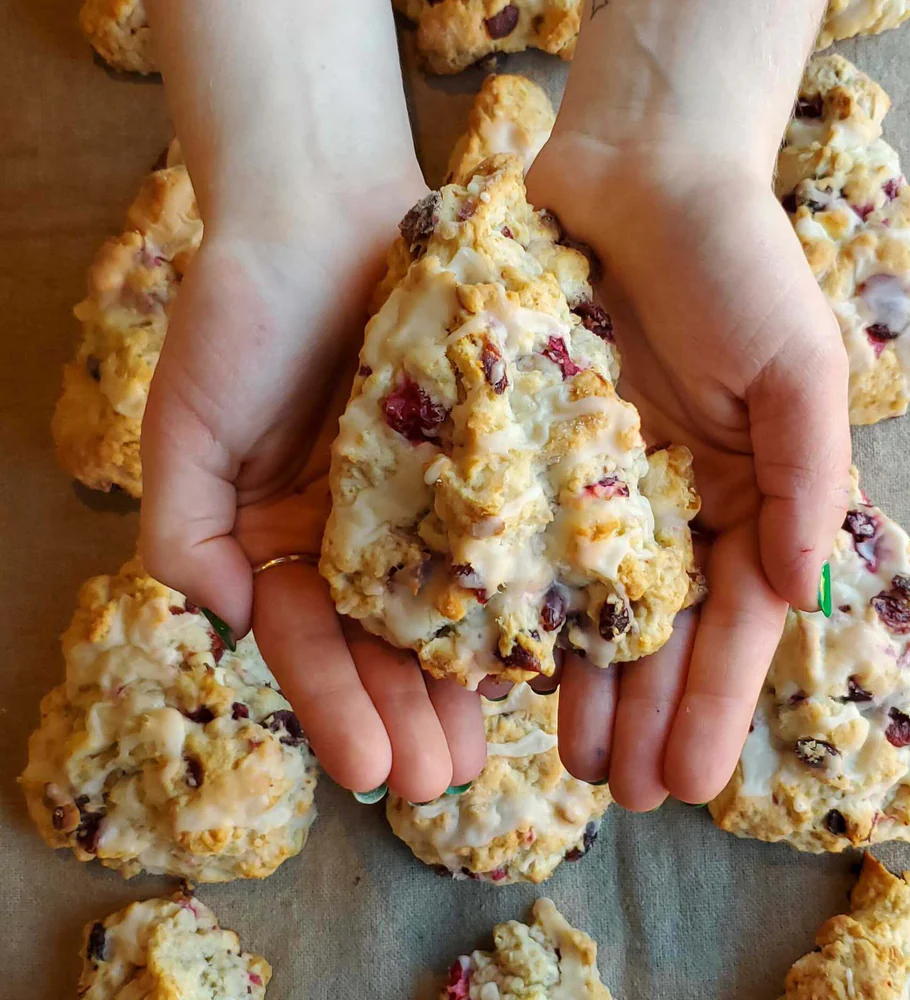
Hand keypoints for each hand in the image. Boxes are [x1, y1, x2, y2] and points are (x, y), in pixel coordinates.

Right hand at [140, 0, 487, 803]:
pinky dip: (520, 589)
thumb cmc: (242, 313)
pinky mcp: (482, 458)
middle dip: (408, 712)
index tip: (369, 768)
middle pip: (383, 642)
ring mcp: (423, 500)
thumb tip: (231, 618)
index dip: (335, 706)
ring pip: (450, 604)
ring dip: (466, 677)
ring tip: (493, 743)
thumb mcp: (184, 424)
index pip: (308, 642)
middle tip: (443, 776)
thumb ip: (184, 530)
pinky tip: (546, 643)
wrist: (324, 207)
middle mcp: (358, 533)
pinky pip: (505, 532)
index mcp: (286, 540)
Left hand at [526, 120, 850, 812]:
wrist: (636, 174)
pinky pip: (517, 542)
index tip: (693, 781)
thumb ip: (806, 478)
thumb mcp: (798, 369)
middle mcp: (667, 502)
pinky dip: (512, 605)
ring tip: (566, 757)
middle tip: (617, 791)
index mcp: (740, 495)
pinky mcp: (525, 452)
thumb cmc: (732, 262)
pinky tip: (500, 666)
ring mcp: (592, 483)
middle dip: (643, 713)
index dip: (716, 702)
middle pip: (656, 631)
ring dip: (579, 685)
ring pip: (585, 607)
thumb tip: (799, 588)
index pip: (733, 621)